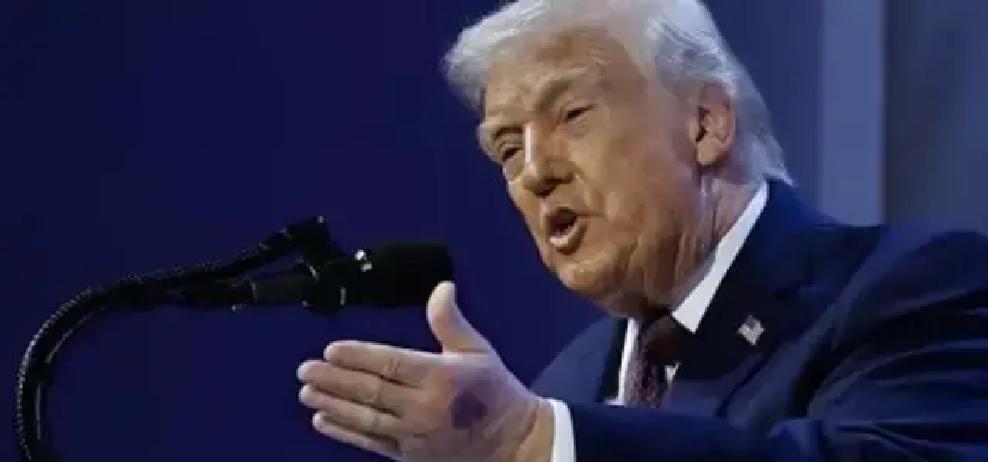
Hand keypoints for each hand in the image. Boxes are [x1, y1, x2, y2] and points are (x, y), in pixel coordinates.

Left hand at [296, 281, 553, 461]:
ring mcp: (416, 434)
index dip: (358, 356)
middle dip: (335, 380)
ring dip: (333, 404)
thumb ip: (450, 321)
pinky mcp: (410, 454)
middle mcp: (426, 407)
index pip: (391, 364)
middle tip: (306, 370)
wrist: (512, 442)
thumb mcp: (477, 350)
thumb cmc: (493, 391)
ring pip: (366, 418)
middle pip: (371, 391)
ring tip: (307, 392)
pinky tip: (323, 420)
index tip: (331, 349)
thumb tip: (441, 287)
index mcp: (443, 377)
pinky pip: (371, 442)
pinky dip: (345, 432)